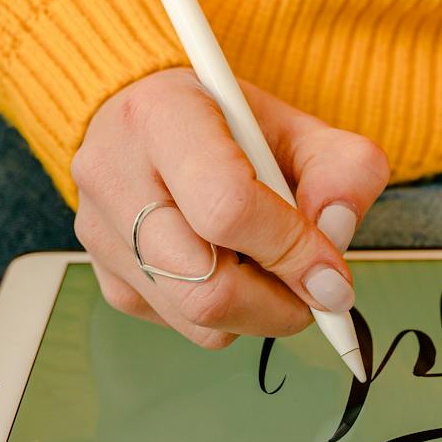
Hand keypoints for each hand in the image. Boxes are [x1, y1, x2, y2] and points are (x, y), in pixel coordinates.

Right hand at [70, 68, 389, 347]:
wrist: (152, 123)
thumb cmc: (226, 125)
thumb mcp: (298, 126)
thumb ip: (341, 169)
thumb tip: (337, 233)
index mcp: (161, 116)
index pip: (226, 208)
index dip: (291, 250)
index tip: (332, 273)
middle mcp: (114, 175)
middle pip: (205, 286)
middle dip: (280, 305)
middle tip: (317, 293)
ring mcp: (100, 233)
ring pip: (197, 319)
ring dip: (258, 313)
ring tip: (275, 270)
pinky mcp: (107, 276)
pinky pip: (181, 325)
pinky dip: (226, 314)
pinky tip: (232, 267)